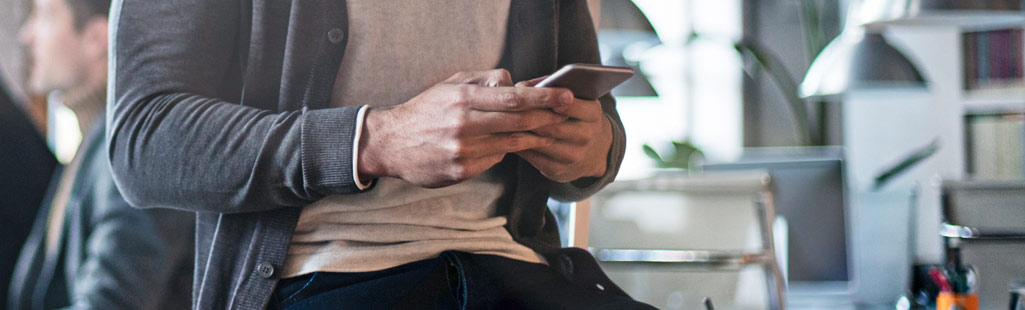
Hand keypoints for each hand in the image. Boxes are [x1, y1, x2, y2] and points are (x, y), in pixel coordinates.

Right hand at [357, 69, 574, 187]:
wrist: (392, 143)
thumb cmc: (425, 110)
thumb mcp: (450, 85)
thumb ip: (484, 81)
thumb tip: (516, 83)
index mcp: (463, 99)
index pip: (514, 97)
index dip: (544, 98)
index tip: (565, 96)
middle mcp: (464, 125)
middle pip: (518, 120)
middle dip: (547, 116)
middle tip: (566, 112)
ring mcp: (464, 150)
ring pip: (511, 143)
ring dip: (534, 136)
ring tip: (548, 131)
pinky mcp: (462, 171)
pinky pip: (495, 159)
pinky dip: (506, 151)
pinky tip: (514, 146)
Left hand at [514, 77, 612, 182]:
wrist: (594, 151)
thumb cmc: (576, 116)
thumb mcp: (575, 99)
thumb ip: (551, 88)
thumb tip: (520, 87)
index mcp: (593, 114)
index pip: (570, 105)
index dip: (548, 99)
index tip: (529, 93)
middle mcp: (587, 136)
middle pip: (552, 126)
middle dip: (529, 117)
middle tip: (506, 108)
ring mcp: (573, 155)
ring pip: (540, 142)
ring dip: (521, 132)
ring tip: (504, 121)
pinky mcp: (558, 170)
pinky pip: (533, 156)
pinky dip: (519, 145)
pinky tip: (507, 136)